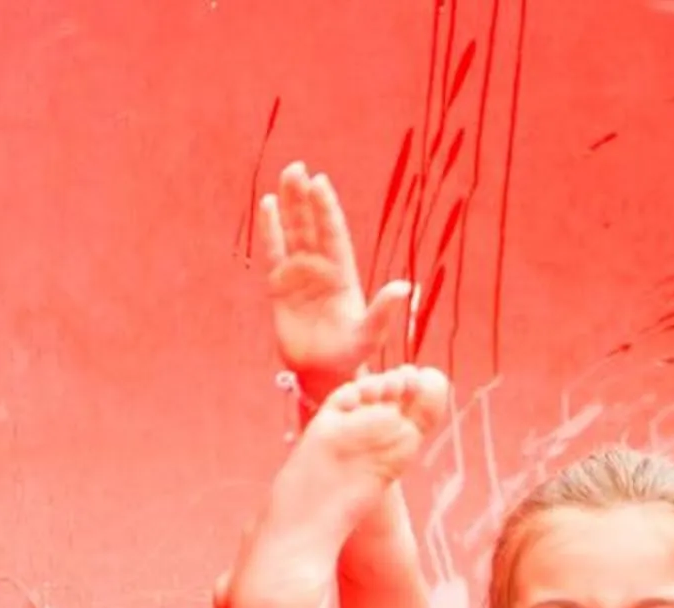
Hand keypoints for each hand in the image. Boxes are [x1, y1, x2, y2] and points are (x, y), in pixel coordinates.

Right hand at [259, 161, 413, 405]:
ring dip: (290, 205)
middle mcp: (321, 269)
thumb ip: (384, 309)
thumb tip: (405, 286)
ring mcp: (300, 275)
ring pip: (294, 232)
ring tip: (286, 174)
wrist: (325, 373)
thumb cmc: (351, 355)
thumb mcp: (371, 334)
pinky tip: (268, 205)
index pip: (333, 234)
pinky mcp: (280, 287)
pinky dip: (271, 230)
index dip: (327, 209)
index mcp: (343, 274)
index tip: (320, 182)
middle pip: (312, 225)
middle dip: (305, 198)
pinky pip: (274, 252)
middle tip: (298, 167)